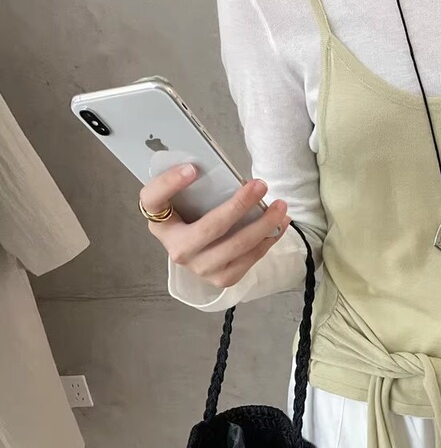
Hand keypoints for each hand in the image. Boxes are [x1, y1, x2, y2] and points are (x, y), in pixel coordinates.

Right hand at [139, 164, 291, 287]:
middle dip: (240, 205)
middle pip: (210, 227)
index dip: (170, 183)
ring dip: (264, 224)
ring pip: (236, 245)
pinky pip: (249, 259)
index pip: (154, 200)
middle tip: (261, 185)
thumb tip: (235, 174)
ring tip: (281, 206)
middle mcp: (176, 249)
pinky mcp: (221, 279)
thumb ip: (200, 185)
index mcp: (160, 223)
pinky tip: (280, 225)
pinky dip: (269, 240)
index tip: (192, 168)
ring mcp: (199, 268)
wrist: (200, 253)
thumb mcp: (187, 201)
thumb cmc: (195, 217)